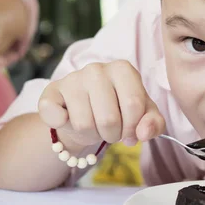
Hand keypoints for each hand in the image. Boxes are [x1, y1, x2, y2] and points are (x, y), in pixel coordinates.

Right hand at [37, 60, 165, 147]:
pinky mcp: (51, 92)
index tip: (130, 132)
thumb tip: (144, 134)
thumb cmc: (120, 110)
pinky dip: (62, 125)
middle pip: (109, 119)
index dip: (133, 128)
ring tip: (94, 126)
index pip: (134, 105)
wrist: (87, 111)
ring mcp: (72, 79)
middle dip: (113, 135)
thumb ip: (154, 124)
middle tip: (111, 131)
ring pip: (84, 124)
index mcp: (123, 69)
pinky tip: (68, 119)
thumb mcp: (144, 116)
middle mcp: (97, 69)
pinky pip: (54, 116)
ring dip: (92, 136)